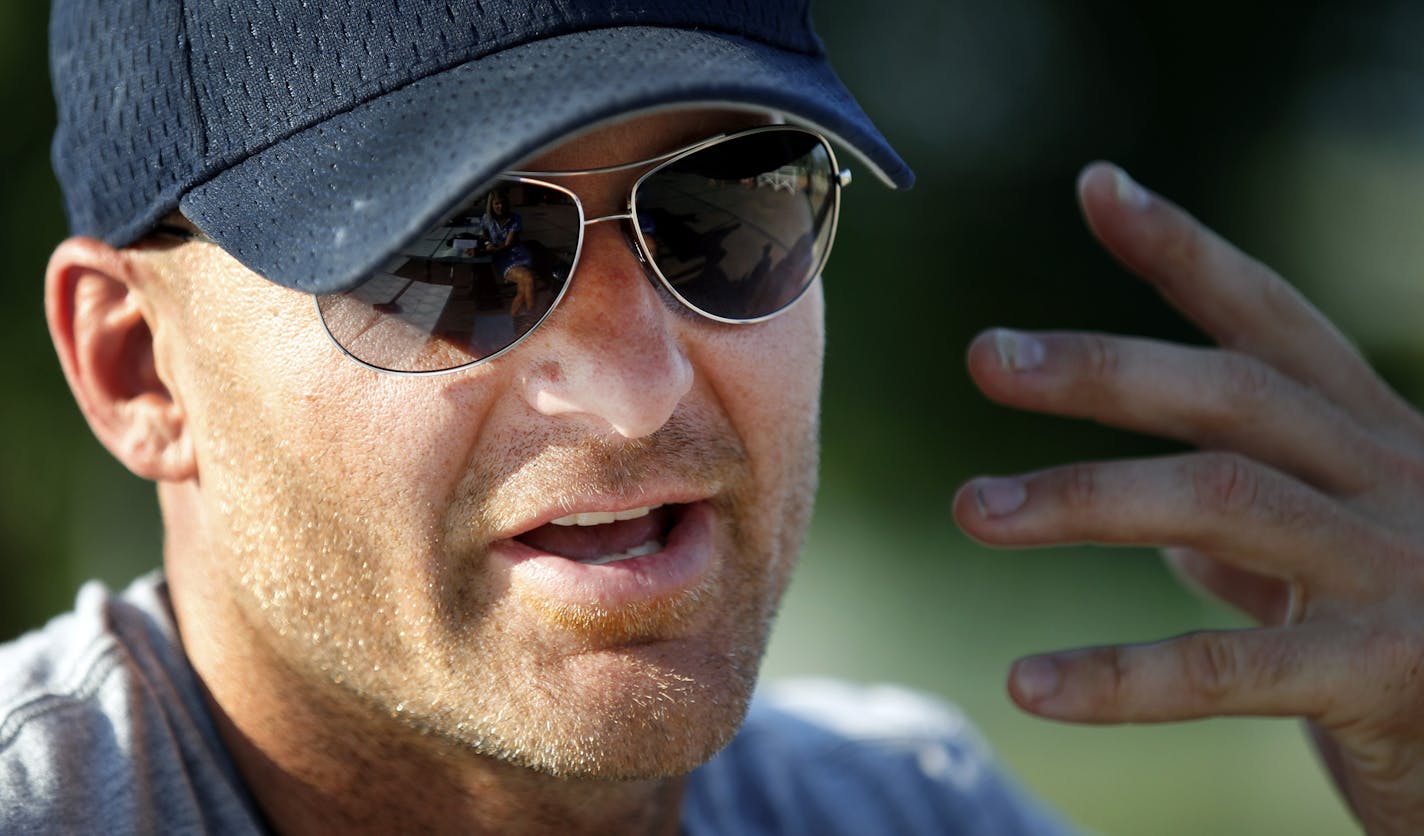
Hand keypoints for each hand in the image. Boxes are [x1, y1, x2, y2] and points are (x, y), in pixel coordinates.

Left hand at [954, 162, 1423, 834]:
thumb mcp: (1349, 576)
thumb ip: (1267, 544)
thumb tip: (1173, 537)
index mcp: (1378, 445)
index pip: (1274, 323)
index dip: (1187, 251)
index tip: (1096, 186)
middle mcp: (1398, 481)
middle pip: (1235, 392)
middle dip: (1104, 367)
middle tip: (985, 356)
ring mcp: (1403, 568)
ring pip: (1222, 496)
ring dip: (1083, 496)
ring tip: (970, 509)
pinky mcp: (1390, 670)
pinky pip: (1227, 666)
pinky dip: (1117, 675)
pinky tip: (1027, 686)